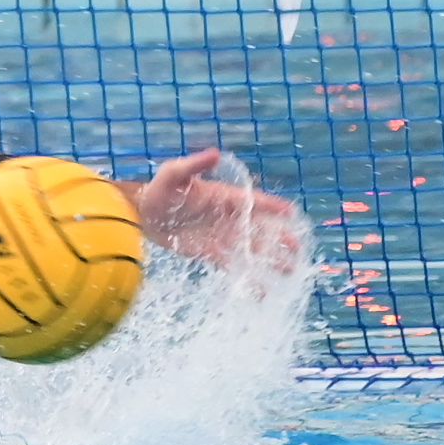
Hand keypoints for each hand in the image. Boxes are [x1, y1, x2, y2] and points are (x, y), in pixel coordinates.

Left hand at [133, 148, 301, 269]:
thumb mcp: (174, 173)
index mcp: (226, 197)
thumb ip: (194, 165)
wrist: (144, 213)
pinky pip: (232, 266)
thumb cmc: (161, 189)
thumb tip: (215, 154)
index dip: (272, 206)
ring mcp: (223, 236)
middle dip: (280, 238)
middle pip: (261, 228)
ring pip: (252, 250)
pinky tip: (259, 291)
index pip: (254, 201)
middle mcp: (230, 218)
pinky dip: (246, 278)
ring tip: (289, 271)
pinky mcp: (211, 253)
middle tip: (298, 249)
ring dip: (270, 260)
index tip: (291, 212)